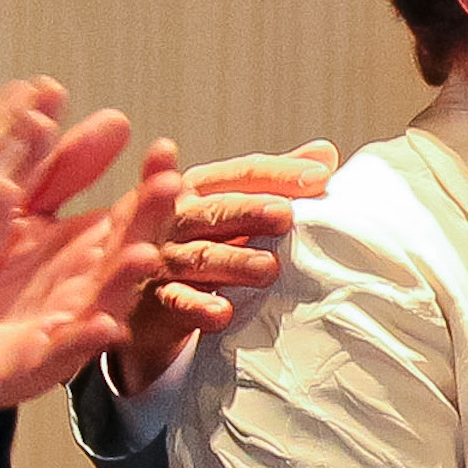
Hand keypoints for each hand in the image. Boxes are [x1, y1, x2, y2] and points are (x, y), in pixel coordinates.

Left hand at [0, 119, 183, 415]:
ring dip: (128, 279)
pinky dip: (84, 342)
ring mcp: (64, 325)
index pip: (133, 209)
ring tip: (143, 255)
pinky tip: (102, 327)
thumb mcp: (19, 210)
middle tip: (169, 188)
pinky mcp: (32, 365)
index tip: (164, 151)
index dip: (152, 181)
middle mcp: (85, 285)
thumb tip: (110, 118)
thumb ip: (59, 168)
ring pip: (108, 301)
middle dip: (153, 219)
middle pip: (132, 248)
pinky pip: (64, 356)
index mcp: (86, 246)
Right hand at [116, 140, 339, 391]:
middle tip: (284, 215)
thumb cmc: (202, 242)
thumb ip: (274, 182)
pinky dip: (197, 307)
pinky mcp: (151, 302)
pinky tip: (222, 313)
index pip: (242, 174)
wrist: (144, 299)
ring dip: (232, 261)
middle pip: (215, 210)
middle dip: (249, 211)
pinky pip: (174, 302)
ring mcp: (159, 258)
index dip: (280, 173)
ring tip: (267, 269)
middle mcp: (175, 218)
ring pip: (198, 256)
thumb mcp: (234, 208)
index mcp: (198, 188)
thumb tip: (323, 154)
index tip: (321, 178)